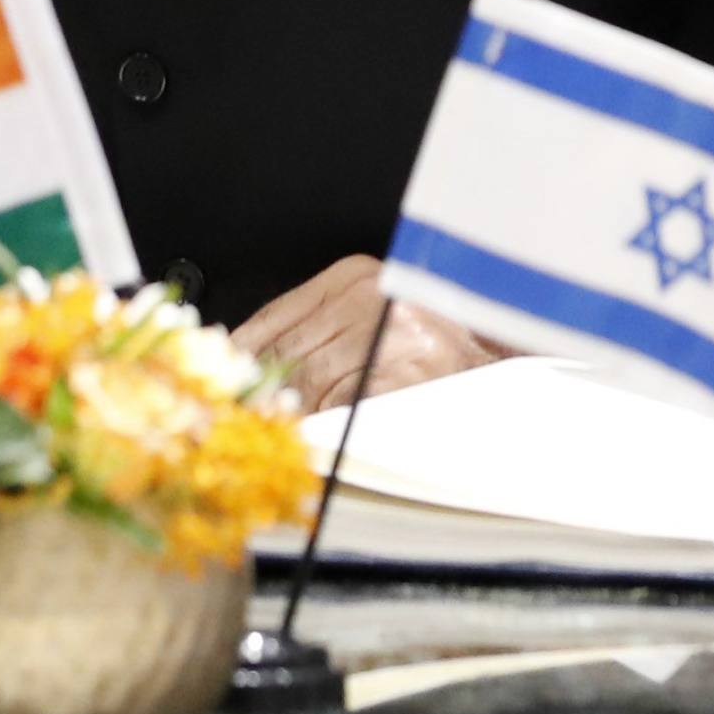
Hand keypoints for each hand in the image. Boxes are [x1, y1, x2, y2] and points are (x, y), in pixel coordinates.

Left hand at [233, 256, 502, 410]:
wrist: (494, 354)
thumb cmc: (426, 336)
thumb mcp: (366, 311)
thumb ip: (313, 327)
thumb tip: (241, 357)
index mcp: (353, 276)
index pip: (275, 318)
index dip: (240, 355)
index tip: (219, 379)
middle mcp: (369, 299)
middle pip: (286, 355)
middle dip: (260, 393)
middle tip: (236, 418)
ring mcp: (389, 338)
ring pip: (311, 387)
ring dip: (289, 415)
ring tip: (273, 432)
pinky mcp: (407, 377)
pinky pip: (346, 411)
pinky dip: (327, 428)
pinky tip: (316, 438)